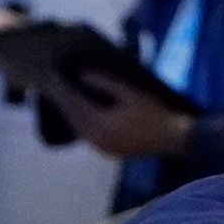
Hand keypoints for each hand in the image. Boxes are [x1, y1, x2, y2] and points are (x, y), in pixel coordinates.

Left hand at [45, 72, 196, 162]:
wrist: (174, 139)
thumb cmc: (156, 113)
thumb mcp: (130, 91)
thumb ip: (104, 81)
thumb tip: (81, 75)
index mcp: (102, 124)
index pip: (74, 102)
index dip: (61, 86)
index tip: (50, 72)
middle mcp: (97, 139)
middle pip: (71, 115)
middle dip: (60, 97)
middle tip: (48, 80)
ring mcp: (102, 148)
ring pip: (76, 126)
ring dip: (67, 109)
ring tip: (58, 92)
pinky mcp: (107, 151)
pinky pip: (86, 134)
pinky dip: (79, 120)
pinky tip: (76, 108)